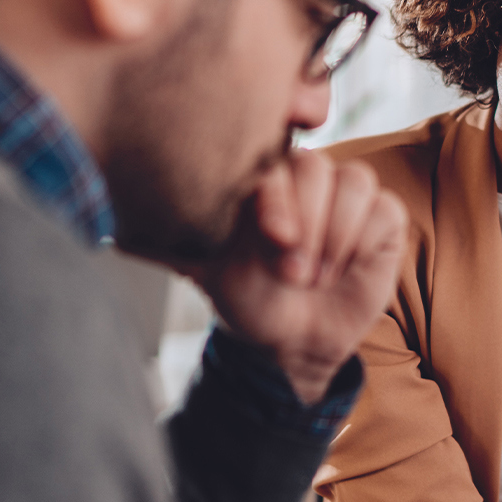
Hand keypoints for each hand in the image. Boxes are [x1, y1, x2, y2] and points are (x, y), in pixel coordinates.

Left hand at [191, 150, 407, 402]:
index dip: (278, 197)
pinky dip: (363, 243)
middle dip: (307, 226)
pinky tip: (343, 270)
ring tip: (315, 277)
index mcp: (263, 176)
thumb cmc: (245, 295)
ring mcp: (347, 193)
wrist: (288, 342)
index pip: (274, 160)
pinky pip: (385, 210)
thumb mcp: (201, 263)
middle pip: (317, 168)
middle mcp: (306, 176)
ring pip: (355, 183)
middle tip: (292, 274)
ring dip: (336, 239)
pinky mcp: (382, 218)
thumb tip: (116, 233)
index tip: (276, 238)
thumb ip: (166, 238)